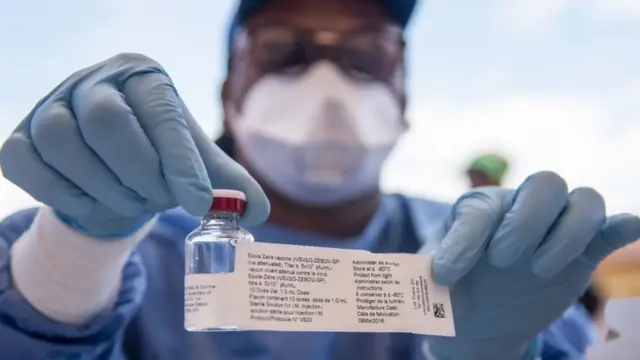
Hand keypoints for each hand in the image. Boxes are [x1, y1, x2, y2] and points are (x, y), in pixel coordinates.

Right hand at [0, 53, 269, 237]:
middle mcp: (94, 82)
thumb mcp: (195, 164)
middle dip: (139, 172)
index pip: (161, 113)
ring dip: (104, 187)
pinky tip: (92, 203)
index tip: (198, 202)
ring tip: (132, 203)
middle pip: (107, 120)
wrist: (111, 165)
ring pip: (62, 140)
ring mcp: (51, 106)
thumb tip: (256, 210)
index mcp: (144, 78)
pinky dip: (62, 193)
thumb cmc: (158, 156)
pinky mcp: (20, 137)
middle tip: (159, 199)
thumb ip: (226, 183)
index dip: (180, 161)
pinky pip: (26, 163)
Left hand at [427, 171, 639, 359]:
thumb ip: (419, 275)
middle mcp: (520, 208)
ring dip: (566, 234)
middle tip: (503, 262)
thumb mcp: (429, 285)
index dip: (463, 242)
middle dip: (526, 222)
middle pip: (544, 183)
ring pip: (583, 200)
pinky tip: (630, 225)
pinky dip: (623, 224)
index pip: (479, 211)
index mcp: (478, 210)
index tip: (447, 277)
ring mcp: (556, 228)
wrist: (478, 320)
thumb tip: (405, 271)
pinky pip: (610, 226)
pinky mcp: (584, 252)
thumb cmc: (450, 292)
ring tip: (536, 270)